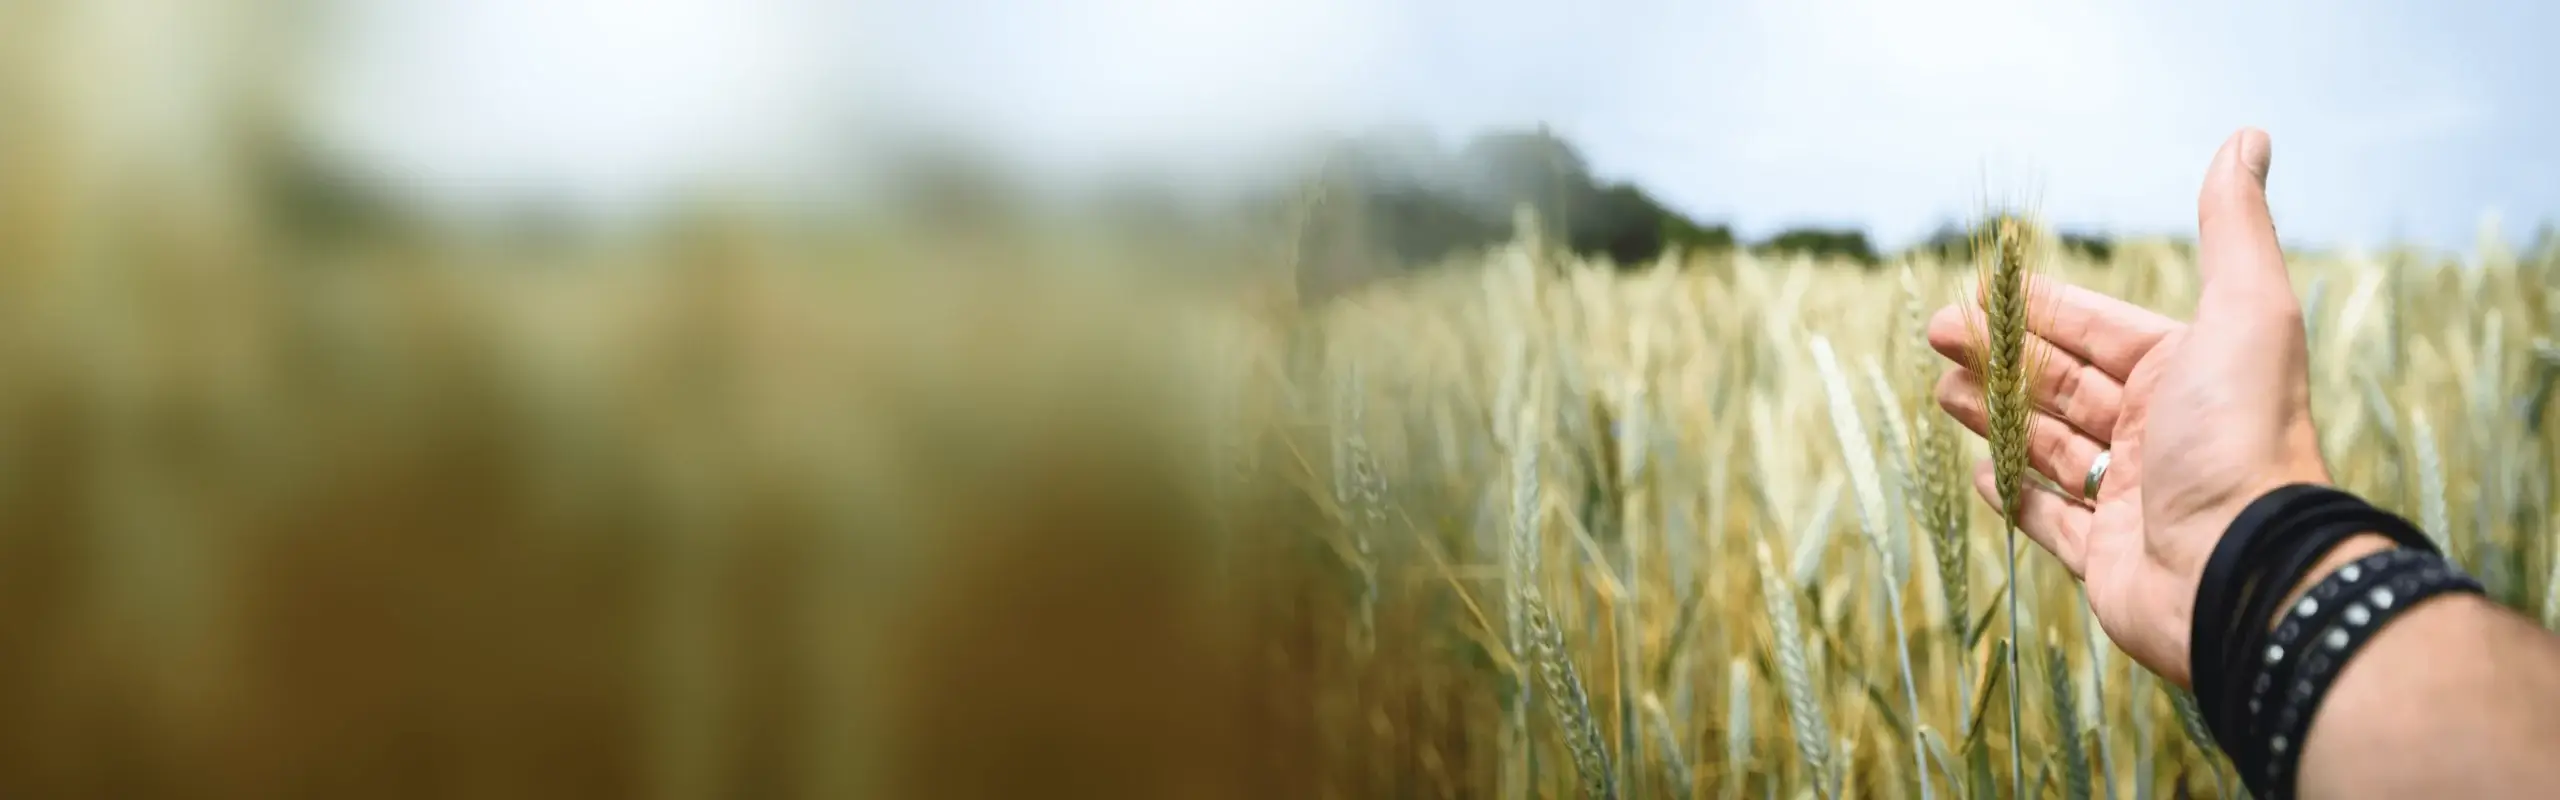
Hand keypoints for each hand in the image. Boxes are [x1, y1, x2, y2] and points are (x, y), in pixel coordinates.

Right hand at [1926, 128, 2332, 686]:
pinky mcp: (2104, 560)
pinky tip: (1978, 470)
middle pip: (2063, 383)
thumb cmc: (2240, 437)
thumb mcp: (2244, 312)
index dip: (2036, 308)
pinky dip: (2012, 495)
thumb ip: (2232, 227)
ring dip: (1993, 415)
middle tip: (1936, 335)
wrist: (2242, 572)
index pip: (2097, 329)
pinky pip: (2049, 522)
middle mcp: (2159, 434)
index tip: (1975, 293)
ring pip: (2047, 446)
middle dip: (1999, 356)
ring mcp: (2129, 499)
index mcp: (2187, 376)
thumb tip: (2246, 138)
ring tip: (1940, 392)